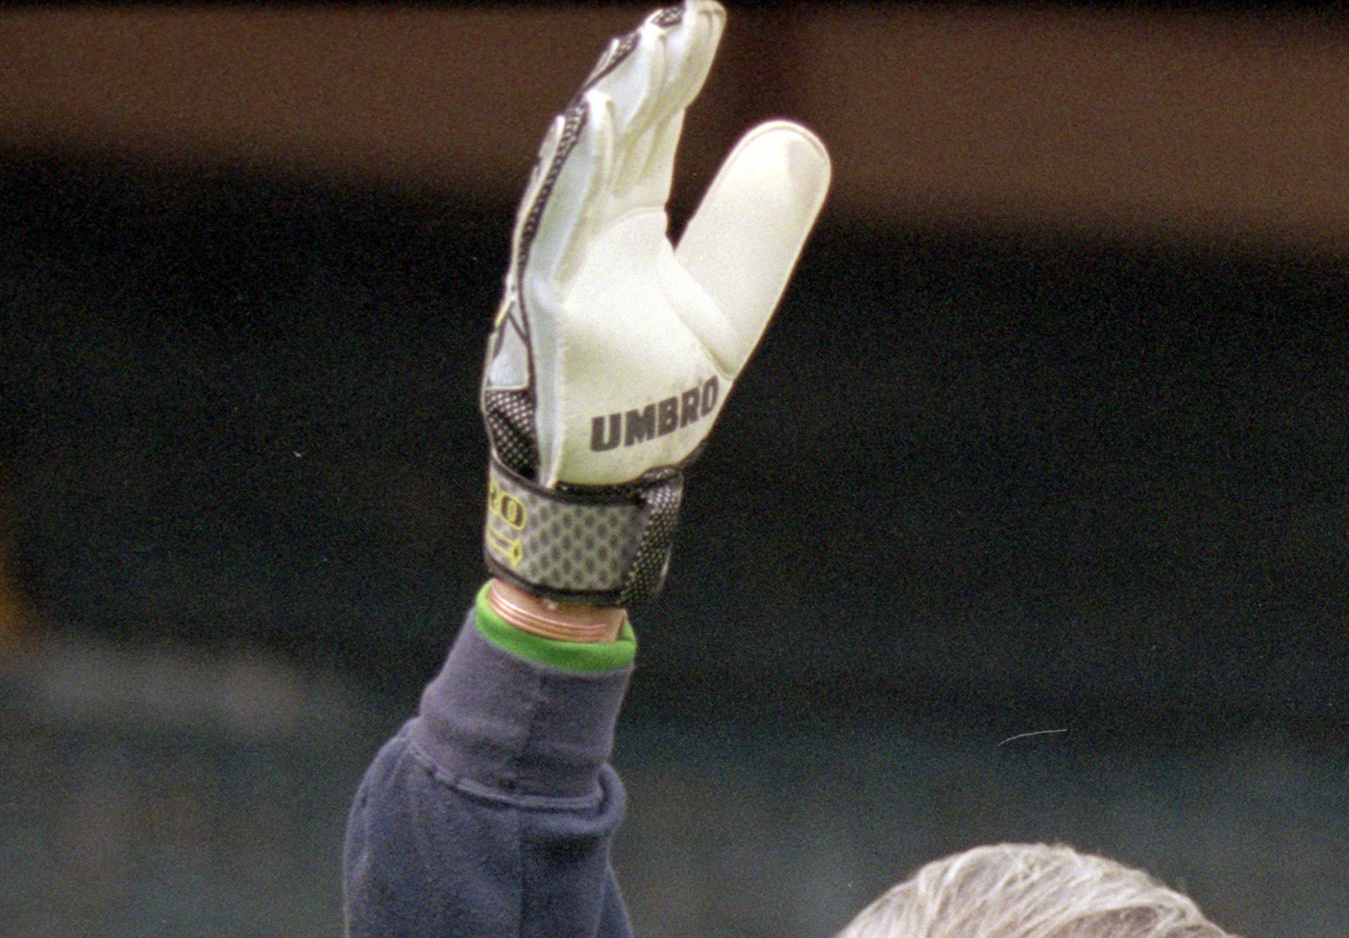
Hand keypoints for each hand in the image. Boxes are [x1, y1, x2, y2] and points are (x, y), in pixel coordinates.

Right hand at [480, 1, 829, 604]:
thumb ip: (757, 226)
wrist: (604, 480)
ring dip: (615, 111)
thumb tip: (802, 138)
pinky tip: (598, 123)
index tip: (702, 17)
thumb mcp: (727, 302)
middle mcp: (586, 231)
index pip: (653, 131)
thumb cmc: (649, 397)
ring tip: (648, 54)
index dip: (677, 76)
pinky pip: (559, 229)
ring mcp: (561, 264)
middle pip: (618, 136)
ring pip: (585, 170)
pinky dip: (577, 178)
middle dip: (646, 76)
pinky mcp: (547, 305)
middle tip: (683, 18)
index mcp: (624, 223)